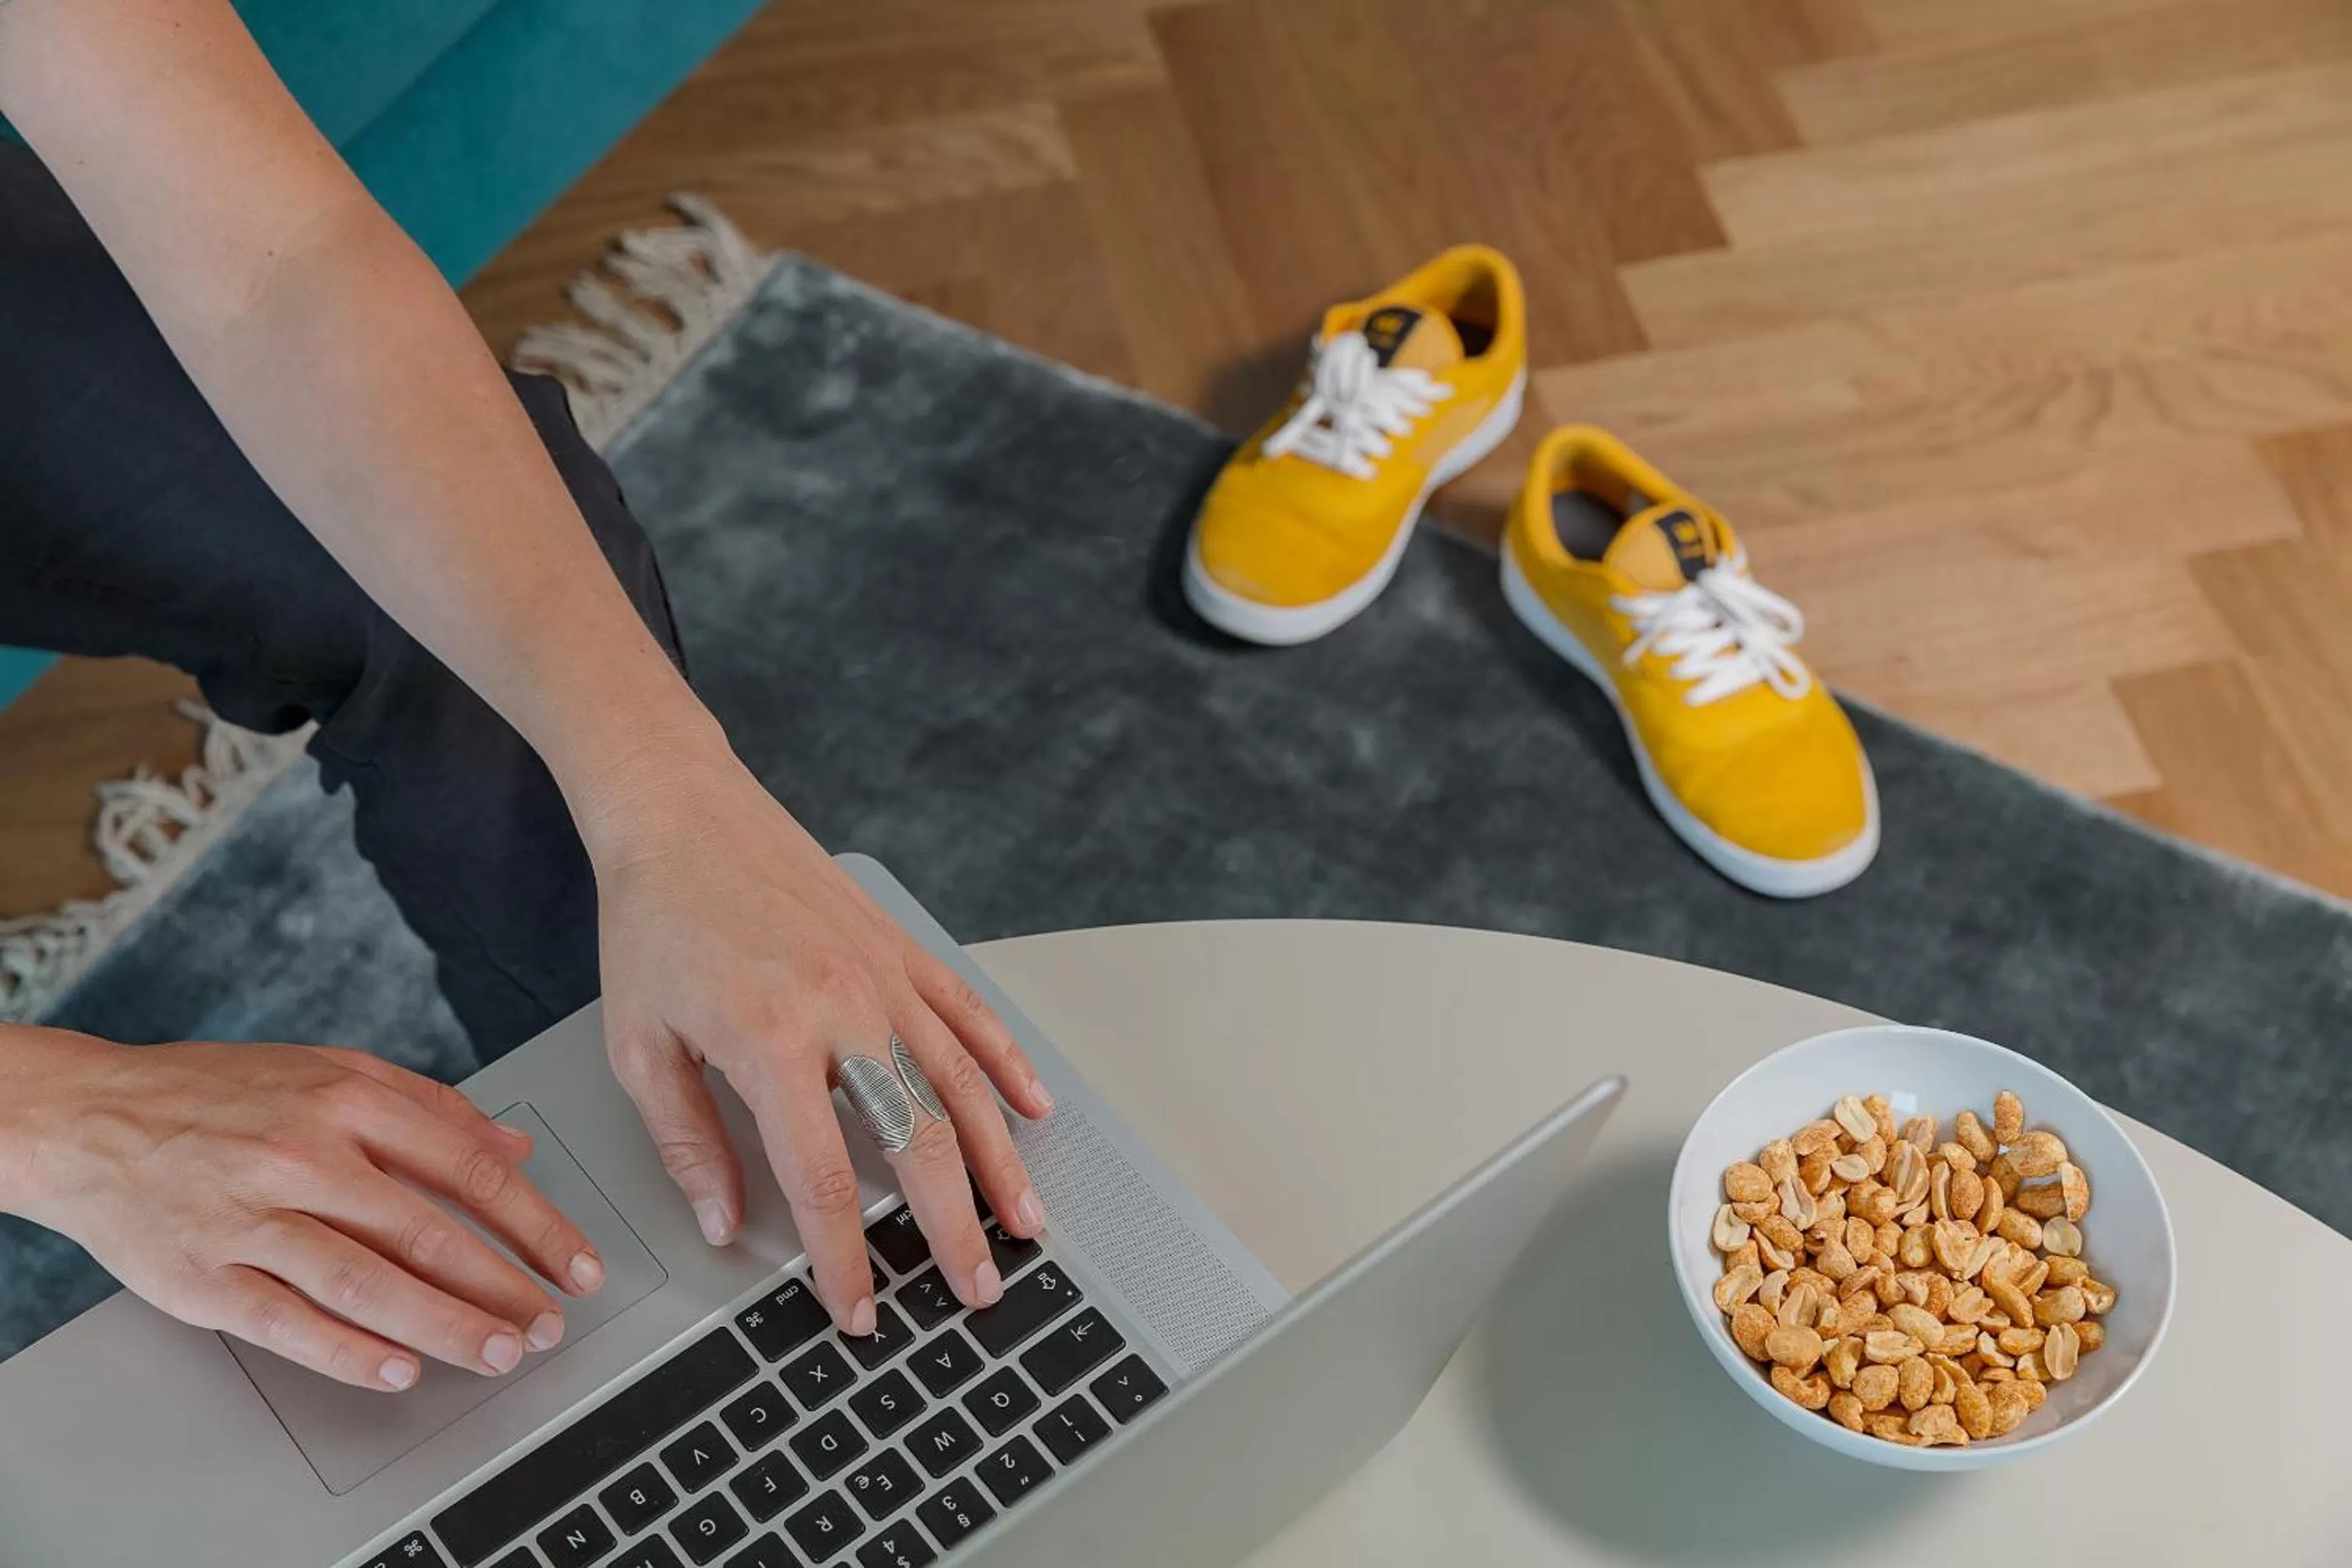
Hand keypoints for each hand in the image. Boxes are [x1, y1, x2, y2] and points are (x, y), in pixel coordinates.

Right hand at [0, 1030, 603, 1390]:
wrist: (90, 1118)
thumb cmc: (218, 1095)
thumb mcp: (330, 1070)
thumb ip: (429, 1108)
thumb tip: (514, 1151)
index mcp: (347, 1100)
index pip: (468, 1169)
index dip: (534, 1225)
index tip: (576, 1264)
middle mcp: (304, 1156)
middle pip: (427, 1233)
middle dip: (501, 1287)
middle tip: (545, 1324)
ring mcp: (251, 1218)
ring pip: (367, 1283)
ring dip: (444, 1326)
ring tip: (495, 1352)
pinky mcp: (203, 1275)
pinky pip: (290, 1322)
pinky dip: (351, 1352)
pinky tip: (399, 1370)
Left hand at [579, 748, 1054, 1335]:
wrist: (681, 811)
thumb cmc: (654, 921)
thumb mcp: (640, 1044)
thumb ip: (687, 1142)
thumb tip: (725, 1225)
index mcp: (772, 1043)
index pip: (824, 1178)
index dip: (845, 1256)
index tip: (859, 1309)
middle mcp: (844, 1010)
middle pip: (919, 1142)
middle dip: (953, 1229)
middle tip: (978, 1289)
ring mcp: (884, 976)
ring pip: (963, 1084)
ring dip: (1000, 1162)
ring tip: (1026, 1223)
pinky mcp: (901, 947)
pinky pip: (969, 1014)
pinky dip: (1007, 1064)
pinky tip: (1033, 1109)